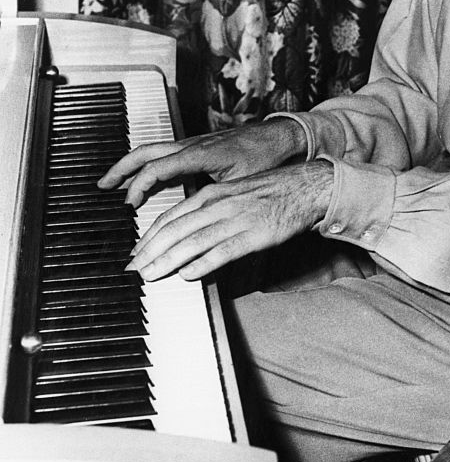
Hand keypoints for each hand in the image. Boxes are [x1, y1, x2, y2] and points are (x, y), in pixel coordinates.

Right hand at [98, 118, 306, 207]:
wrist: (280, 136)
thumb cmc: (264, 157)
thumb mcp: (242, 182)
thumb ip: (219, 200)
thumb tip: (202, 226)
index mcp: (199, 153)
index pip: (158, 167)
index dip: (140, 186)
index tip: (129, 205)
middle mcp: (191, 144)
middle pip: (146, 152)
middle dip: (121, 168)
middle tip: (102, 186)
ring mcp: (192, 143)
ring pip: (152, 149)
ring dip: (131, 165)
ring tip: (112, 181)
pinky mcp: (196, 146)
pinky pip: (164, 151)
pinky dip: (147, 163)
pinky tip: (143, 177)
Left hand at [125, 160, 334, 280]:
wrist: (304, 187)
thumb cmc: (269, 192)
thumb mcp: (233, 194)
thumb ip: (209, 211)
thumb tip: (185, 233)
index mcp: (211, 194)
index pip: (170, 217)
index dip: (149, 237)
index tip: (136, 253)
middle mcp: (218, 205)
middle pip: (175, 230)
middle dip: (150, 251)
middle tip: (134, 269)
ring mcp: (235, 220)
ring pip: (192, 241)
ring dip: (167, 260)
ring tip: (151, 275)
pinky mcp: (253, 235)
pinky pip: (223, 251)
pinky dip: (203, 263)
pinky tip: (188, 275)